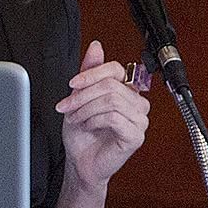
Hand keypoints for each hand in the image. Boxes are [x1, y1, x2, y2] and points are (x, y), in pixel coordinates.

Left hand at [55, 40, 149, 190]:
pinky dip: (95, 121)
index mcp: (125, 90)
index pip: (116, 69)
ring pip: (112, 100)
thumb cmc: (82, 133)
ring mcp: (139, 120)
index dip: (91, 73)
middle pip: (111, 85)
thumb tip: (96, 46)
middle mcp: (136, 102)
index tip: (72, 84)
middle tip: (67, 106)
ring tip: (77, 119)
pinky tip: (88, 126)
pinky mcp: (136, 136)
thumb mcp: (79, 97)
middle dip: (83, 95)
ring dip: (86, 109)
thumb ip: (89, 72)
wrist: (80, 161)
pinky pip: (115, 118)